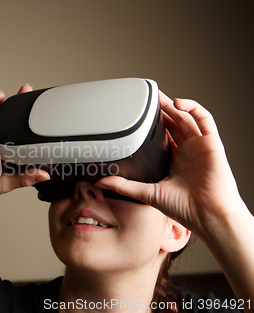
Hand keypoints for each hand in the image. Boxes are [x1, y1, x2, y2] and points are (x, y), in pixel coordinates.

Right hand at [0, 85, 49, 206]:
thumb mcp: (5, 185)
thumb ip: (23, 179)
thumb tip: (44, 175)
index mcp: (14, 162)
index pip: (31, 148)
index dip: (41, 137)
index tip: (52, 127)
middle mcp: (5, 149)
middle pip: (20, 129)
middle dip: (30, 115)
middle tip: (41, 101)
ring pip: (6, 120)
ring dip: (15, 106)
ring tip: (24, 92)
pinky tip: (0, 97)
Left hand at [95, 91, 244, 237]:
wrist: (207, 216)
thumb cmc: (184, 208)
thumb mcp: (147, 193)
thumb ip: (124, 186)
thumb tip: (101, 181)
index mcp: (173, 160)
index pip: (161, 136)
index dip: (150, 124)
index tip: (137, 114)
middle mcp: (187, 151)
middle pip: (173, 122)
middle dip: (160, 109)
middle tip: (145, 97)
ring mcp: (199, 146)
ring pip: (186, 117)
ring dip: (172, 105)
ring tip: (157, 97)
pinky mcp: (212, 144)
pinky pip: (204, 119)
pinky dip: (192, 108)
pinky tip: (178, 104)